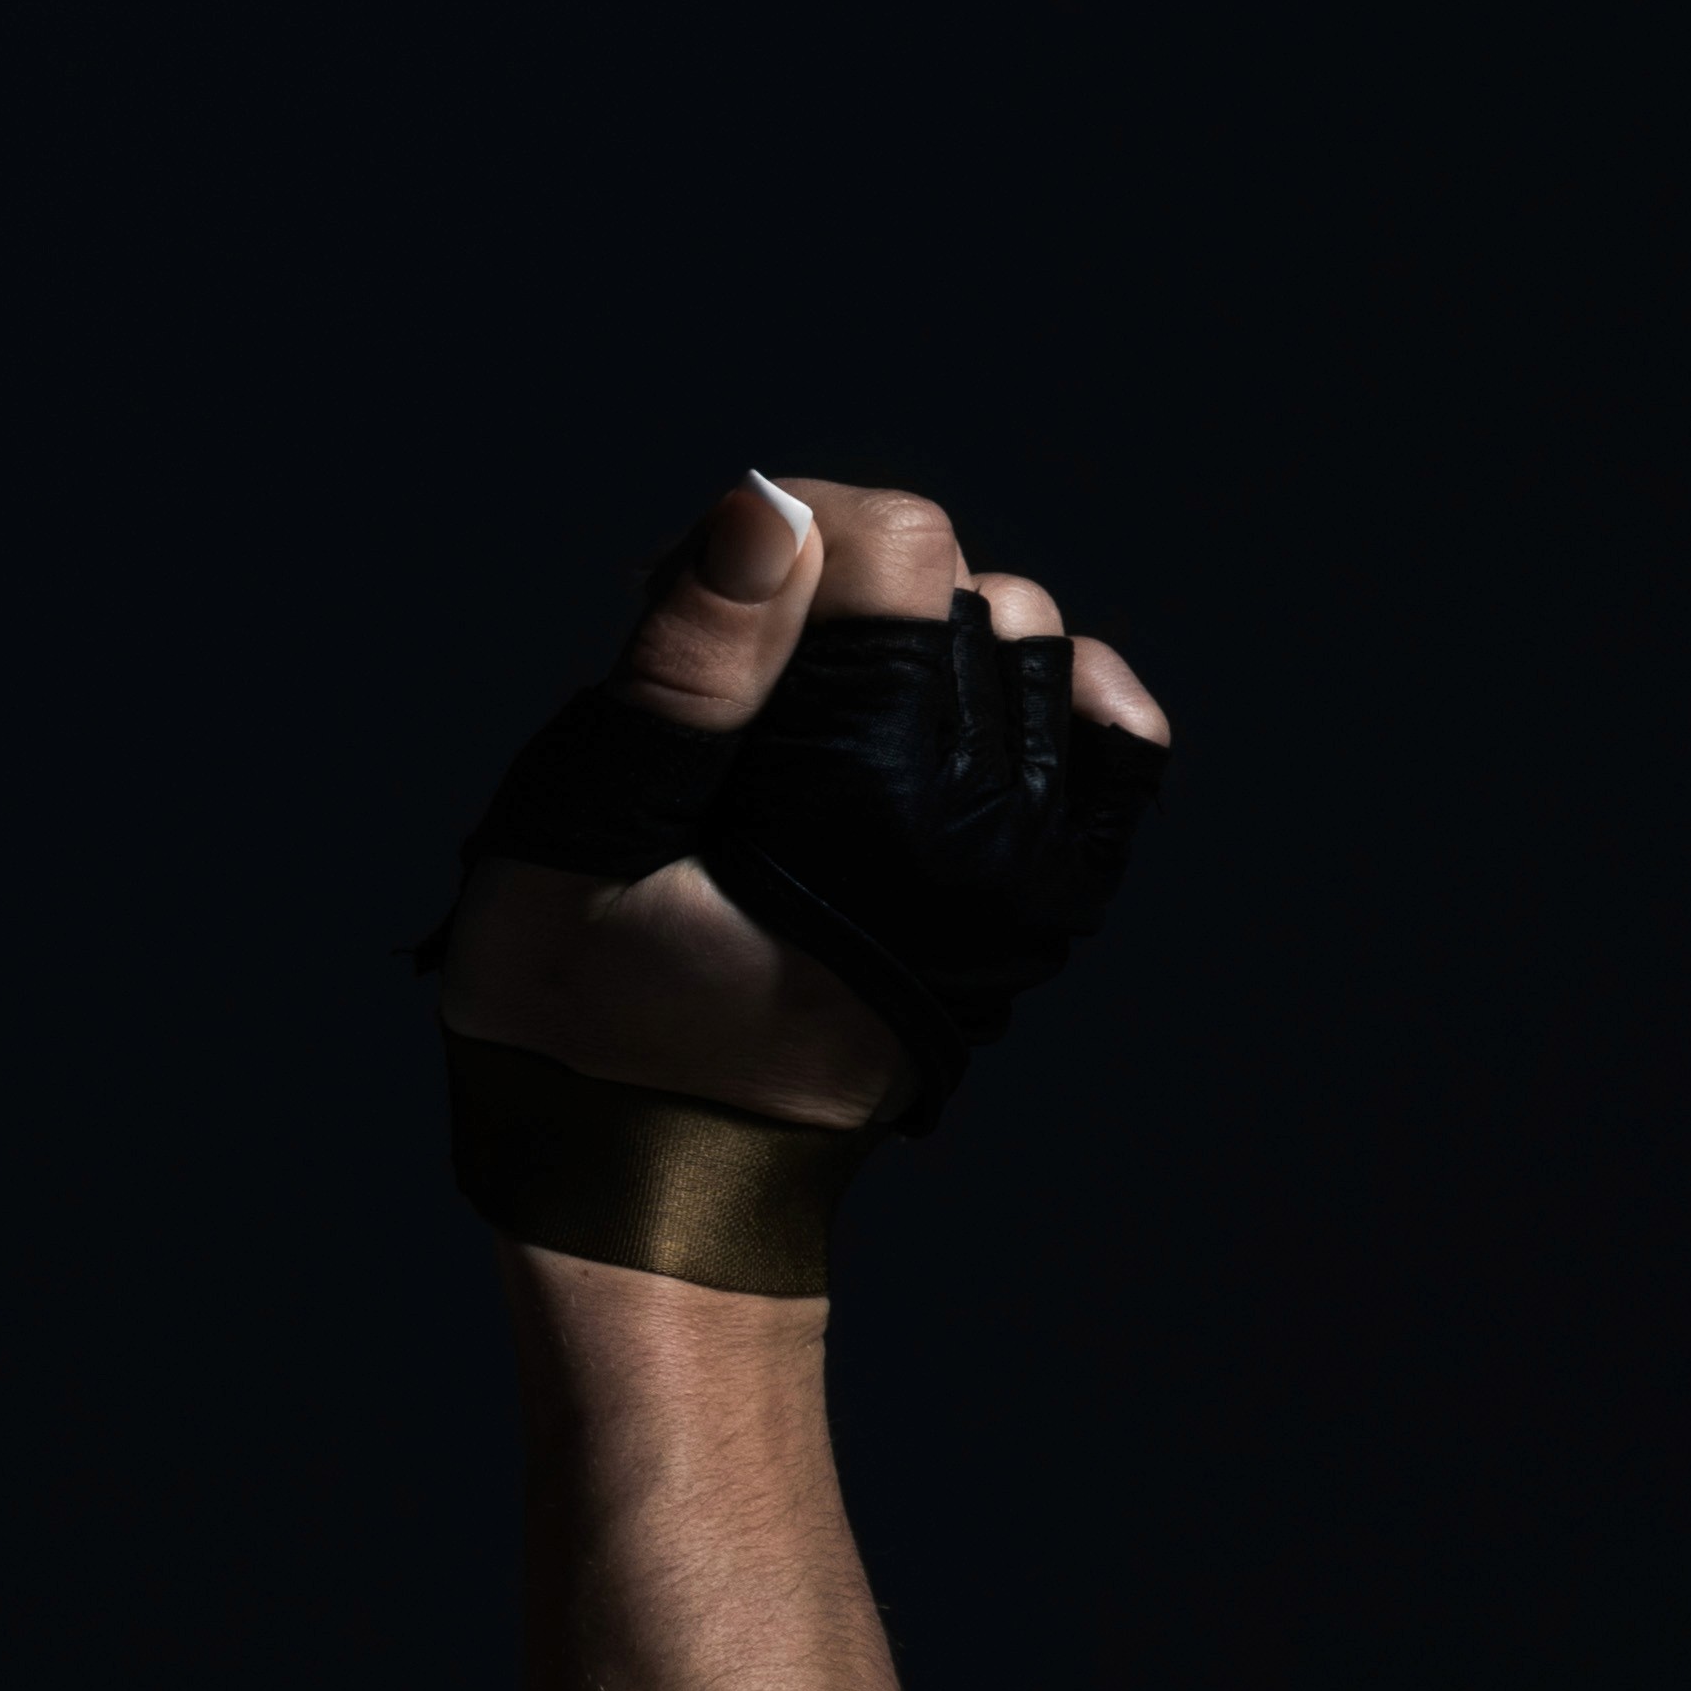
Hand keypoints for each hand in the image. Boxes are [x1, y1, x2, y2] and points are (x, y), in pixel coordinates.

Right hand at [437, 475, 1173, 1130]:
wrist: (654, 1184)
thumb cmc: (574, 1016)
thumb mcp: (576, 834)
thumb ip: (680, 666)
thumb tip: (771, 506)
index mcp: (867, 804)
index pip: (899, 546)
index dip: (784, 529)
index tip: (680, 592)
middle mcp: (984, 830)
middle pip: (963, 589)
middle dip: (835, 595)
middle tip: (720, 681)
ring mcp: (1032, 869)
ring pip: (1029, 647)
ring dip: (923, 645)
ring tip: (806, 719)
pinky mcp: (1046, 901)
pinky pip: (1116, 747)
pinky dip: (1060, 698)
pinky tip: (978, 706)